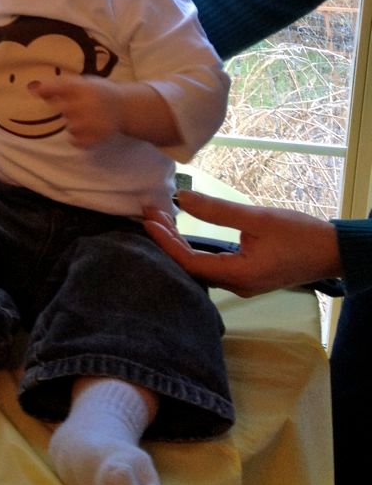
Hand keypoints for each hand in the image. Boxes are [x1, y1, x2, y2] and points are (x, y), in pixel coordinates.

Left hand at [28, 74, 123, 147]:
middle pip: (65, 110)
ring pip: (71, 128)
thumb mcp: (82, 83)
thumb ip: (60, 86)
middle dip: (66, 110)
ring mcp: (97, 121)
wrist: (124, 106)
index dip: (48, 89)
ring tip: (84, 119)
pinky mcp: (100, 136)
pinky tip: (84, 131)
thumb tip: (35, 91)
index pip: (62, 86)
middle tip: (76, 108)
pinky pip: (78, 142)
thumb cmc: (97, 93)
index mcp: (86, 87)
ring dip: (73, 125)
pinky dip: (78, 139)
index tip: (36, 93)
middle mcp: (91, 103)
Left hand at [142, 190, 341, 296]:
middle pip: (190, 268)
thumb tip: (181, 198)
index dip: (166, 243)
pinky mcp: (247, 278)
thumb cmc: (301, 235)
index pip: (189, 263)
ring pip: (200, 268)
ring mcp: (242, 284)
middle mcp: (237, 286)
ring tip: (162, 220)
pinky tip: (184, 234)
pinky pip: (212, 267)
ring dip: (179, 245)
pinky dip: (194, 250)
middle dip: (167, 242)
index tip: (149, 220)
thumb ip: (218, 210)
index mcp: (240, 276)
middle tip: (150, 215)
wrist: (334, 251)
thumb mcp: (258, 218)